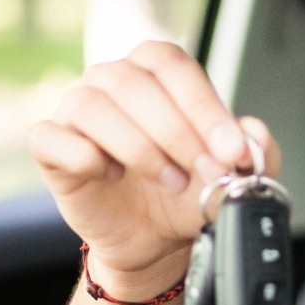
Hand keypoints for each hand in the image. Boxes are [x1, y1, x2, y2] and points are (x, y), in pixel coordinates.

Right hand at [27, 41, 280, 291]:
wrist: (152, 238)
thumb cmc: (184, 193)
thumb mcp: (230, 175)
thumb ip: (253, 152)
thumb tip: (253, 136)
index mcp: (153, 72)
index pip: (173, 65)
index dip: (203, 106)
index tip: (230, 149)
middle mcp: (111, 81)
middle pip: (134, 83)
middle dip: (177, 132)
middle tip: (205, 170)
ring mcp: (76, 111)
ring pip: (92, 106)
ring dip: (138, 147)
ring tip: (170, 181)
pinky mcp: (51, 148)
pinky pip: (52, 138)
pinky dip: (85, 156)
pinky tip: (112, 175)